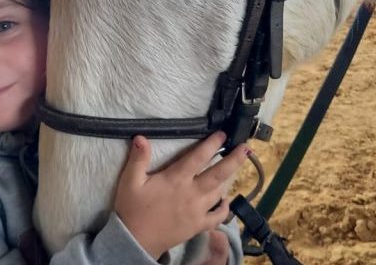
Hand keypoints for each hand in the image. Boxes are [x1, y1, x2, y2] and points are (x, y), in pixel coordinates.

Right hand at [114, 131, 247, 259]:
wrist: (135, 241)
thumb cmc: (132, 209)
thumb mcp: (129, 181)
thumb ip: (138, 159)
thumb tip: (141, 137)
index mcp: (176, 179)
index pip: (198, 157)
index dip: (212, 144)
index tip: (222, 134)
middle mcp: (191, 193)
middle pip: (218, 174)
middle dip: (234, 159)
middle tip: (246, 148)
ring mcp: (198, 210)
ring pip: (220, 192)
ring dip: (229, 179)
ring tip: (234, 168)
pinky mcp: (199, 225)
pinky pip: (218, 216)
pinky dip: (225, 208)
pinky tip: (225, 200)